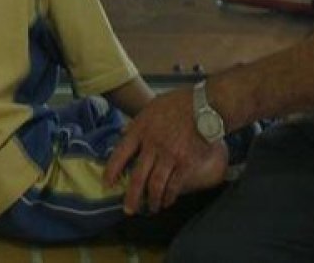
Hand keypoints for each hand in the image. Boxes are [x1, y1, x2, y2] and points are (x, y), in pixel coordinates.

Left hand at [104, 87, 214, 213]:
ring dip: (152, 200)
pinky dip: (170, 196)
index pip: (120, 153)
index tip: (107, 184)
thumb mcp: (151, 107)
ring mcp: (170, 155)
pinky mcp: (186, 163)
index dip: (112, 171)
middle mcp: (152, 145)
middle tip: (128, 209)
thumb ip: (137, 123)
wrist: (206, 105)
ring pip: (155, 185)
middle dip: (131, 197)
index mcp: (141, 130)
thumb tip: (123, 133)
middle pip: (137, 176)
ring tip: (151, 208)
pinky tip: (167, 201)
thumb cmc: (178, 103)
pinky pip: (175, 185)